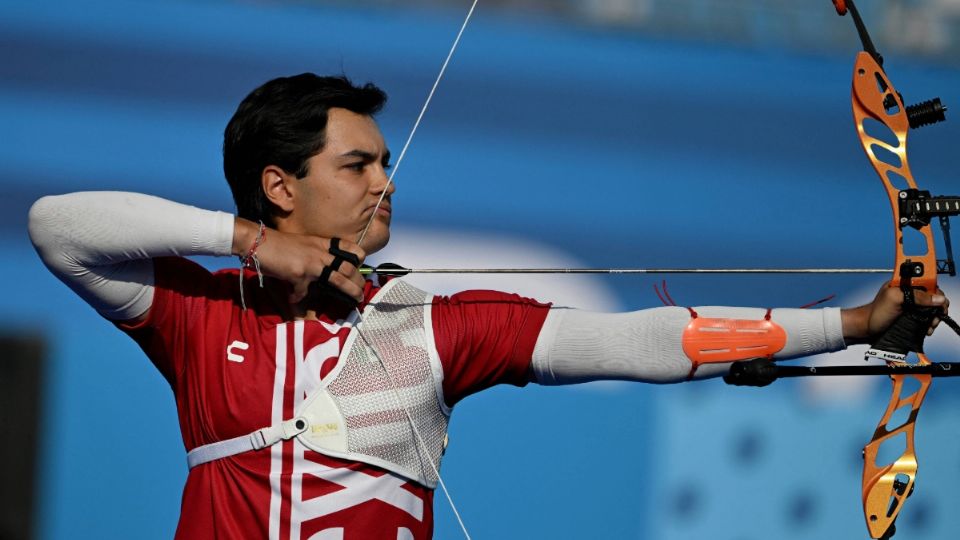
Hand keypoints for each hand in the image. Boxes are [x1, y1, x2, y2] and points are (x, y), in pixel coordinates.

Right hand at [233, 219, 365, 303]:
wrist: (257, 241)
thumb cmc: (277, 243)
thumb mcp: (301, 244)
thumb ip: (313, 254)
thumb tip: (321, 269)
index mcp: (321, 243)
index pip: (348, 247)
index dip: (358, 256)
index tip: (361, 265)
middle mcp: (319, 252)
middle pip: (347, 267)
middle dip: (358, 280)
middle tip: (362, 290)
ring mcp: (311, 263)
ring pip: (338, 279)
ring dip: (349, 291)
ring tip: (355, 299)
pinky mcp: (299, 274)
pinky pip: (303, 292)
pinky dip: (297, 297)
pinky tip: (293, 298)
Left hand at [841, 282, 948, 343]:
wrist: (867, 329)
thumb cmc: (875, 312)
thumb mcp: (895, 299)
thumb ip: (916, 296)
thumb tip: (937, 298)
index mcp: (905, 283)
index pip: (928, 282)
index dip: (936, 291)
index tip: (938, 303)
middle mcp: (910, 292)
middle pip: (933, 295)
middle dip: (937, 307)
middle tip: (934, 317)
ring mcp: (912, 305)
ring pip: (932, 308)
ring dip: (935, 317)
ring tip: (930, 325)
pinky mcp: (912, 316)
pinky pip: (927, 317)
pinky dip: (930, 323)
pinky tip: (927, 328)